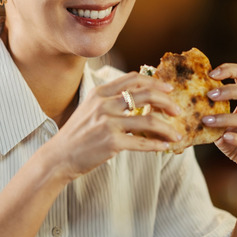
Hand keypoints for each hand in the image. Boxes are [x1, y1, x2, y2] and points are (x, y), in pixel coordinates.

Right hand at [50, 72, 181, 179]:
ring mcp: (108, 123)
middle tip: (177, 110)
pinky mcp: (111, 142)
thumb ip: (110, 101)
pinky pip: (142, 143)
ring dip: (167, 128)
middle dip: (166, 102)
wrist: (59, 156)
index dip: (154, 82)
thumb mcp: (90, 109)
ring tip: (177, 134)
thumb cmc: (77, 135)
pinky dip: (156, 145)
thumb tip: (138, 100)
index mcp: (100, 93)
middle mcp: (104, 104)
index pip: (133, 79)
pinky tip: (165, 147)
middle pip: (145, 96)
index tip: (168, 90)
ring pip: (148, 122)